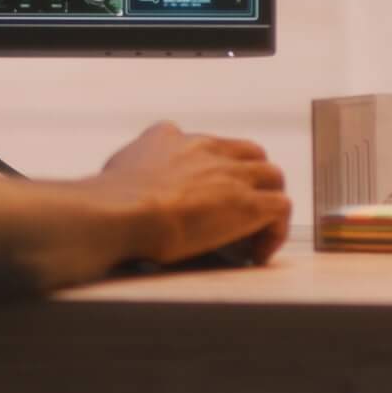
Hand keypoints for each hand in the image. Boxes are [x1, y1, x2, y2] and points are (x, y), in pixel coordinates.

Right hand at [93, 122, 291, 264]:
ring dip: (266, 204)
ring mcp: (231, 174)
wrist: (123, 212)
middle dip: (250, 181)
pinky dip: (274, 231)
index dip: (211, 169)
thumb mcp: (116, 171)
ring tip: (253, 234)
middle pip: (248, 154)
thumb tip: (125, 183)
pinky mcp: (248, 203)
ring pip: (272, 177)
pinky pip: (281, 208)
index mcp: (171, 138)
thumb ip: (131, 169)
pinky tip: (256, 253)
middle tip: (238, 212)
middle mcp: (206, 148)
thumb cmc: (110, 201)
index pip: (205, 144)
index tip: (205, 194)